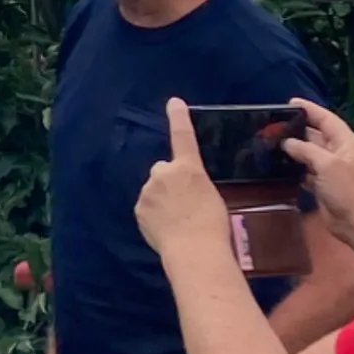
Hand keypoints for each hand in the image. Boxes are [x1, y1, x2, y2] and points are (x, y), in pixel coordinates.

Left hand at [134, 98, 234, 263]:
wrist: (194, 251)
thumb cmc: (213, 225)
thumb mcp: (212, 196)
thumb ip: (195, 185)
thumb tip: (186, 191)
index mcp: (189, 168)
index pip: (183, 136)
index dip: (178, 117)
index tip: (174, 102)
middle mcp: (164, 173)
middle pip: (163, 169)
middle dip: (169, 180)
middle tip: (184, 202)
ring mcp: (148, 191)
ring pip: (154, 189)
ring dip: (161, 198)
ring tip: (177, 220)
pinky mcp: (139, 208)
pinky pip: (147, 207)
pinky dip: (153, 214)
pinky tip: (166, 228)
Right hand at [281, 98, 353, 245]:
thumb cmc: (349, 190)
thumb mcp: (327, 164)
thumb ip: (306, 150)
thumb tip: (287, 143)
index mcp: (346, 143)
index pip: (326, 120)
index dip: (310, 110)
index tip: (290, 103)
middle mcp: (339, 154)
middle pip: (316, 135)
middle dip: (297, 129)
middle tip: (273, 125)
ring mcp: (331, 171)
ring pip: (309, 154)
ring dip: (293, 150)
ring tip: (271, 143)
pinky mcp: (323, 187)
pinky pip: (306, 172)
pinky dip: (294, 169)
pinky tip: (279, 167)